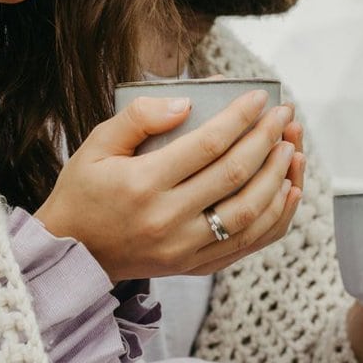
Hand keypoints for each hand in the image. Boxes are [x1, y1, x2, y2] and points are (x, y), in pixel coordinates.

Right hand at [34, 90, 303, 281]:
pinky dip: (275, 218)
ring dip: (278, 177)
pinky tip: (288, 191)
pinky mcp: (193, 266)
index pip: (207, 144)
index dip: (240, 117)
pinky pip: (247, 244)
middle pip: (234, 174)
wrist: (71, 253)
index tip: (260, 97)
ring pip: (249, 212)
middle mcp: (167, 218)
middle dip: (268, 138)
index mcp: (142, 183)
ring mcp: (184, 248)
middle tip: (284, 114)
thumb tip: (185, 103)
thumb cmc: (83, 192)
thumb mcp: (95, 144)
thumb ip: (138, 117)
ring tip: (292, 148)